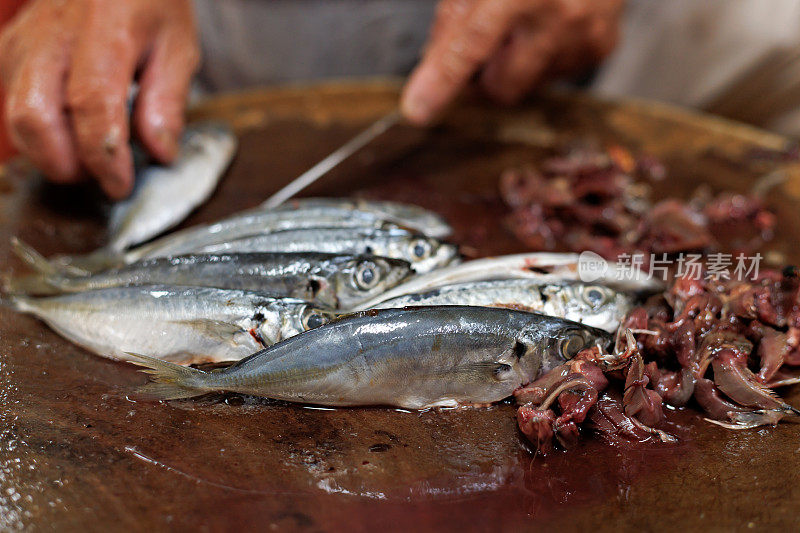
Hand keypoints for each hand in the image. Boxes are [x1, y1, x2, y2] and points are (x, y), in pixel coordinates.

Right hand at [0, 0, 198, 197]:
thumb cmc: (148, 3)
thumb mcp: (178, 46)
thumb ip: (168, 101)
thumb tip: (160, 154)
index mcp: (105, 27)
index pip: (92, 103)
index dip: (104, 156)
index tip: (120, 185)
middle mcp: (52, 32)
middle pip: (35, 116)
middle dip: (66, 163)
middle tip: (101, 177)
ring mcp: (23, 41)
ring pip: (17, 117)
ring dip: (51, 154)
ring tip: (89, 159)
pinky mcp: (9, 52)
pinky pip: (12, 106)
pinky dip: (40, 134)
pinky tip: (71, 134)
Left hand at [401, 0, 622, 124]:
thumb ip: (454, 14)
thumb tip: (432, 65)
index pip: (473, 42)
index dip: (443, 78)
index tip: (419, 109)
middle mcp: (558, 12)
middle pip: (501, 85)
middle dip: (483, 79)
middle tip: (482, 51)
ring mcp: (585, 33)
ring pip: (526, 83)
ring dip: (515, 62)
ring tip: (524, 21)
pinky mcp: (601, 46)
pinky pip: (554, 75)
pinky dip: (542, 57)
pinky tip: (548, 25)